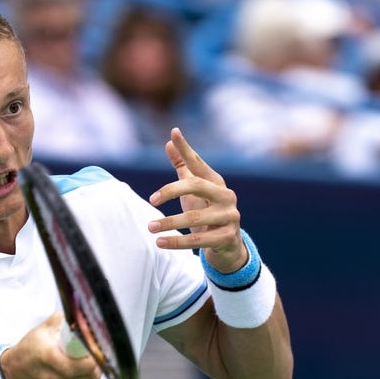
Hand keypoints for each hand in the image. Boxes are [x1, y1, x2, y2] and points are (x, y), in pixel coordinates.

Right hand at [0, 312, 100, 378]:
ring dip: (91, 369)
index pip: (84, 362)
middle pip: (90, 372)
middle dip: (95, 360)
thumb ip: (61, 321)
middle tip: (92, 351)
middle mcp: (53, 377)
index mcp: (49, 356)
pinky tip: (77, 369)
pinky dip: (84, 377)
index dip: (93, 353)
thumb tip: (80, 314)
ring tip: (83, 358)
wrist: (13, 375)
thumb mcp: (41, 330)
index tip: (94, 345)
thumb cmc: (28, 350)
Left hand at [147, 127, 247, 272]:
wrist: (229, 246)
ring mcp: (229, 216)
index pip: (198, 163)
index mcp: (216, 182)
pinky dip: (177, 242)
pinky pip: (198, 240)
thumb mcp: (194, 192)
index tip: (174, 132)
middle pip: (196, 185)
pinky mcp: (227, 237)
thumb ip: (183, 168)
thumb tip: (169, 143)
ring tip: (150, 227)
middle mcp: (226, 196)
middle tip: (151, 200)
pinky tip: (160, 243)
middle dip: (171, 191)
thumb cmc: (207, 213)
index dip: (186, 148)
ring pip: (194, 217)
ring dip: (170, 223)